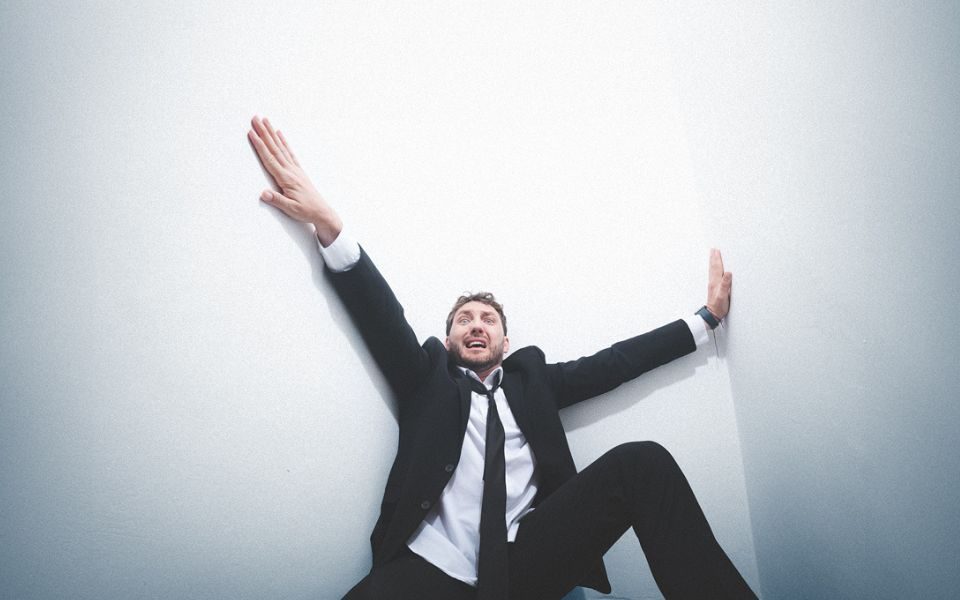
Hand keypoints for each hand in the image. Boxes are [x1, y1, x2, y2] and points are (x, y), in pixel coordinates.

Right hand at [248, 116, 341, 245]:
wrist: (322, 212)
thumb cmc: (306, 211)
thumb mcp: (291, 209)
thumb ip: (277, 200)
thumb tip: (263, 194)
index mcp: (286, 178)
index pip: (269, 158)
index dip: (259, 145)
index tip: (251, 133)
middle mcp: (290, 170)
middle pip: (274, 148)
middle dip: (264, 132)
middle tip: (255, 118)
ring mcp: (295, 169)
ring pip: (281, 147)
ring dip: (272, 133)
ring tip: (266, 121)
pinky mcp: (298, 170)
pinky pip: (289, 152)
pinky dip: (284, 142)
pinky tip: (280, 134)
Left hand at [706, 248, 732, 320]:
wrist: (712, 314)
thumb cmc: (718, 306)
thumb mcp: (723, 295)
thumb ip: (725, 284)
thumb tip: (728, 273)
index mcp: (716, 282)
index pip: (717, 268)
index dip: (717, 259)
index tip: (717, 251)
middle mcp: (713, 282)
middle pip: (713, 267)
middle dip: (714, 258)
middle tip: (713, 250)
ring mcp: (713, 285)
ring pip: (713, 270)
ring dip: (713, 262)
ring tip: (713, 256)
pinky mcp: (714, 288)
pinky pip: (713, 275)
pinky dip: (714, 269)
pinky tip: (715, 270)